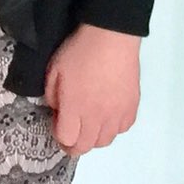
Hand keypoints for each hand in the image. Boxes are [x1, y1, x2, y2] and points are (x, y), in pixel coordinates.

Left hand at [44, 24, 141, 155]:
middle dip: (74, 143)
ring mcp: (117, 115)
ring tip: (89, 123)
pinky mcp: (132, 108)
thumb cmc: (79, 51)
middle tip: (71, 130)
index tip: (57, 124)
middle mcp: (97, 118)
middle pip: (86, 146)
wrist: (111, 37)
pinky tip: (107, 115)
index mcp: (75, 108)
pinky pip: (121, 129)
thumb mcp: (53, 71)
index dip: (59, 136)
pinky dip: (112, 128)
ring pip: (105, 141)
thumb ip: (52, 96)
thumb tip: (59, 111)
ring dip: (94, 137)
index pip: (67, 139)